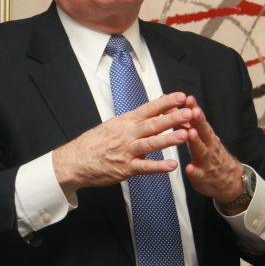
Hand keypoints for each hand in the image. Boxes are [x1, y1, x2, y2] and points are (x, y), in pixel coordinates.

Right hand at [53, 92, 193, 195]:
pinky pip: (145, 167)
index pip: (148, 109)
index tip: (180, 96)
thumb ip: (134, 119)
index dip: (165, 102)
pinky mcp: (125, 168)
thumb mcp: (113, 124)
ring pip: (151, 143)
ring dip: (169, 139)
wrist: (75, 160)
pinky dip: (159, 167)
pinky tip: (172, 165)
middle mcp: (127, 134)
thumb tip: (153, 109)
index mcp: (125, 122)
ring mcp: (127, 151)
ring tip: (185, 134)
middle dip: (172, 118)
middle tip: (189, 112)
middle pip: (153, 124)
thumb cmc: (94, 143)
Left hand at [183, 96, 245, 212]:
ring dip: (196, 142)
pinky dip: (194, 171)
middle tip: (193, 110)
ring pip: (201, 151)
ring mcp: (207, 162)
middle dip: (198, 121)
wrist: (231, 181)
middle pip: (204, 132)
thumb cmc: (214, 156)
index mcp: (207, 136)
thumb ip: (195, 125)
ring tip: (190, 133)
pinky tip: (189, 168)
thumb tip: (181, 109)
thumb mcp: (206, 138)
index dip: (195, 109)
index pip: (201, 120)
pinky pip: (198, 175)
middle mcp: (209, 146)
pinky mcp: (203, 178)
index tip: (189, 99)